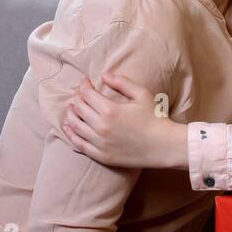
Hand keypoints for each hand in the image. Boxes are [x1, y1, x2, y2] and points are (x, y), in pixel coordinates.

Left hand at [61, 73, 187, 169]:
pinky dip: (71, 134)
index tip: (86, 81)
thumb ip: (122, 82)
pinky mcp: (101, 156)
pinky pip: (79, 144)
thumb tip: (104, 76)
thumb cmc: (155, 118)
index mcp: (110, 110)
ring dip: (71, 114)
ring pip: (75, 125)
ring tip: (72, 107)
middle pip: (79, 108)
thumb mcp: (142, 94)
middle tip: (81, 93)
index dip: (84, 85)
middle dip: (77, 97)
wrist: (164, 146)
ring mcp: (100, 143)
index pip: (87, 94)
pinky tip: (68, 127)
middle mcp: (101, 127)